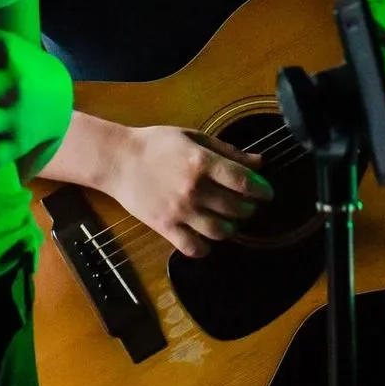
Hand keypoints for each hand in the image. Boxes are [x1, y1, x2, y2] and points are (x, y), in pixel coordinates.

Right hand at [104, 124, 273, 258]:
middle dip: (248, 208)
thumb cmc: (157, 144)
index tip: (266, 193)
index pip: (243, 182)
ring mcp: (179, 211)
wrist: (118, 160)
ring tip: (229, 220)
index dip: (261, 190)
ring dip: (230, 228)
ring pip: (219, 231)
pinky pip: (193, 248)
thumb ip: (227, 152)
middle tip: (247, 205)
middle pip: (235, 208)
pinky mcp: (165, 227)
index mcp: (201, 162)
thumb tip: (259, 163)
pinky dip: (205, 247)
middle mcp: (193, 189)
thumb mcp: (193, 137)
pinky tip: (206, 238)